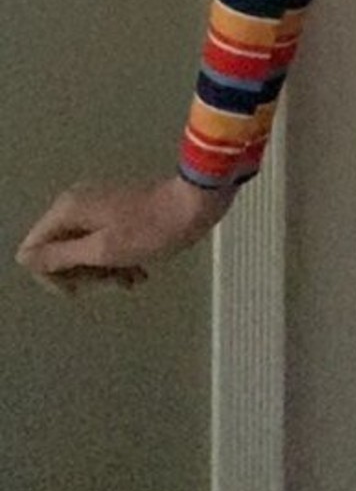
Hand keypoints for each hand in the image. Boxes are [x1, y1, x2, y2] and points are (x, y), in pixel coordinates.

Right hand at [14, 175, 237, 297]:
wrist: (194, 204)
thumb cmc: (150, 230)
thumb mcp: (103, 250)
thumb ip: (61, 255)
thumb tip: (25, 258)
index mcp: (68, 210)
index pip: (33, 251)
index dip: (52, 275)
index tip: (80, 287)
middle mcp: (76, 204)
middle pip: (58, 252)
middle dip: (84, 274)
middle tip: (112, 281)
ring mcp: (97, 206)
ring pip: (82, 251)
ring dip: (103, 271)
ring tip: (131, 279)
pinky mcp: (117, 211)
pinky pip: (102, 243)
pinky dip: (116, 260)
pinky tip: (137, 274)